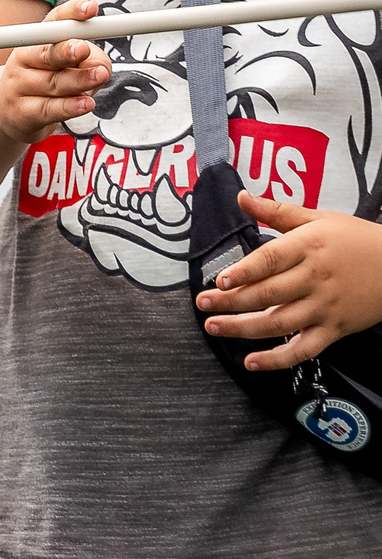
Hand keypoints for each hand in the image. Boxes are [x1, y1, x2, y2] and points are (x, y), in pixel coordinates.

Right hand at [0, 0, 113, 146]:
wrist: (8, 112)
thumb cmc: (46, 82)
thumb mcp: (70, 66)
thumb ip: (91, 61)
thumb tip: (101, 68)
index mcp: (36, 41)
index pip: (53, 22)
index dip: (72, 14)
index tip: (91, 8)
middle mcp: (23, 60)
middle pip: (47, 53)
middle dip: (66, 49)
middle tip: (83, 48)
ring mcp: (20, 87)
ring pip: (53, 83)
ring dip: (78, 80)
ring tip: (99, 76)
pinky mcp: (24, 113)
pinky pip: (50, 109)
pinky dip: (70, 106)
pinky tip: (86, 103)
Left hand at [197, 193, 381, 370]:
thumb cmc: (355, 239)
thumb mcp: (318, 218)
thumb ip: (276, 211)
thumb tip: (241, 197)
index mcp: (307, 248)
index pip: (270, 261)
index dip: (243, 272)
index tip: (219, 280)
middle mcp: (314, 279)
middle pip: (268, 294)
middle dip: (230, 302)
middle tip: (202, 304)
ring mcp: (324, 307)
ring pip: (280, 323)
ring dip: (243, 329)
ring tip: (214, 327)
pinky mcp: (334, 329)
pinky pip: (304, 350)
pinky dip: (278, 359)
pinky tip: (252, 362)